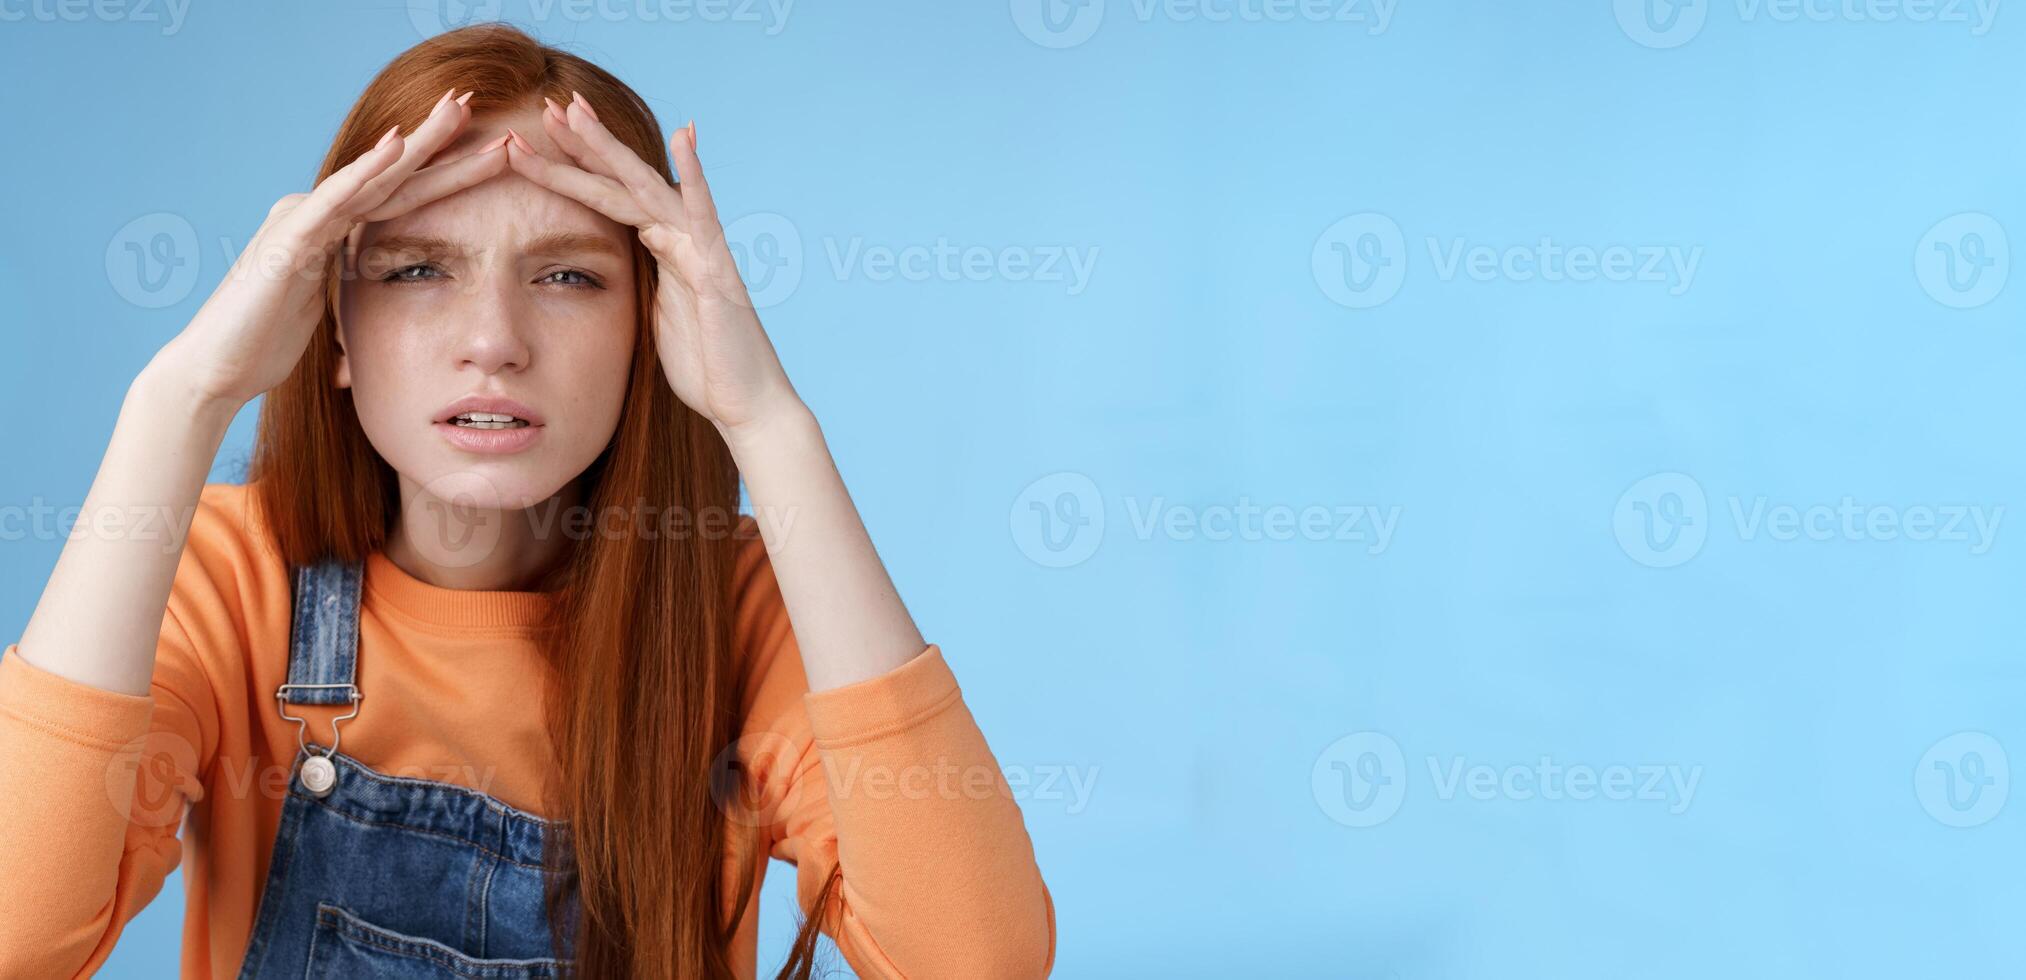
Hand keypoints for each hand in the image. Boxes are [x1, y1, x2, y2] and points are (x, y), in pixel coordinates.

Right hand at [161, 89, 510, 409]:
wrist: (217, 368)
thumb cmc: (267, 342)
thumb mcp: (326, 306)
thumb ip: (346, 281)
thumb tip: (378, 284)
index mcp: (330, 230)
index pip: (399, 196)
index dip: (444, 171)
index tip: (489, 147)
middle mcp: (316, 214)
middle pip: (393, 176)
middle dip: (439, 139)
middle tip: (475, 97)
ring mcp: (302, 220)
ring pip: (374, 177)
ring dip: (419, 142)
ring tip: (458, 107)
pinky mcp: (289, 240)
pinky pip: (336, 200)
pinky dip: (367, 171)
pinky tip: (398, 145)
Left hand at [502, 92, 802, 440]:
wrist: (747, 404)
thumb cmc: (706, 369)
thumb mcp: (655, 321)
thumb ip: (641, 286)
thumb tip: (614, 272)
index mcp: (661, 252)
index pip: (609, 199)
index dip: (573, 169)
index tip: (533, 141)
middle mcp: (680, 240)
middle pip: (621, 181)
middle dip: (583, 144)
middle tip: (548, 104)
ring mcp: (700, 250)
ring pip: (647, 188)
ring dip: (610, 149)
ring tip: (575, 112)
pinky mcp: (716, 270)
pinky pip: (703, 215)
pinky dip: (694, 175)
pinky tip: (684, 135)